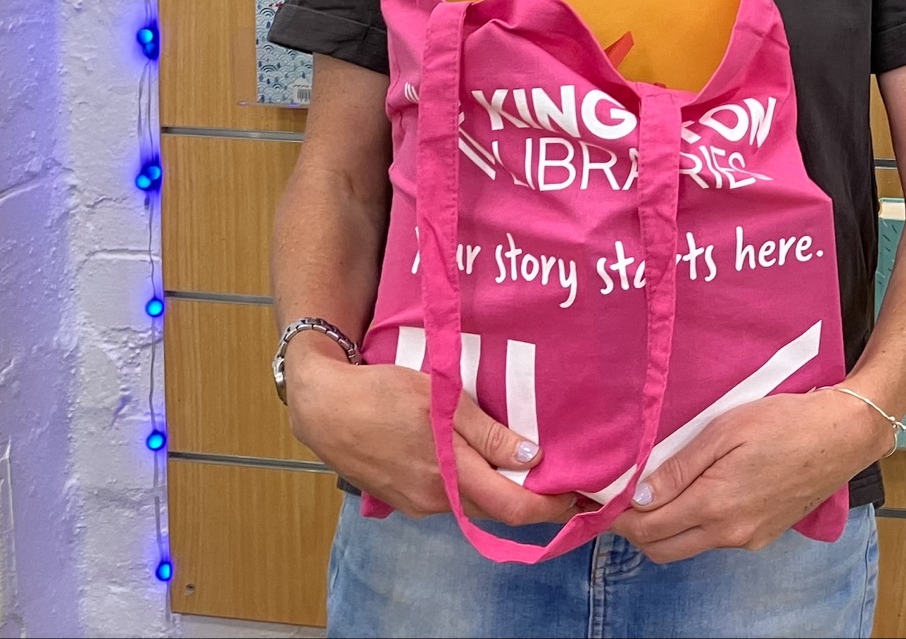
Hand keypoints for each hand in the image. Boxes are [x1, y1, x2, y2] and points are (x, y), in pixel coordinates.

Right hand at [285, 337, 574, 524]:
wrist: (324, 408)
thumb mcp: (440, 401)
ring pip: (476, 506)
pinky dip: (478, 488)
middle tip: (567, 477)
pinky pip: (454, 499)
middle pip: (499, 511)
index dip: (553, 506)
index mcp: (450, 475)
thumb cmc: (383, 394)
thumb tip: (531, 457)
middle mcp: (437, 500)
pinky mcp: (406, 497)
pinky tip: (487, 464)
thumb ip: (486, 433)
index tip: (581, 495)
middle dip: (536, 500)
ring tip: (533, 467)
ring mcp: (419, 503)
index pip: (515, 507)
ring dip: (506, 493)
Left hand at [610, 387, 890, 562]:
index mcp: (715, 505)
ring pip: (688, 547)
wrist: (843, 435)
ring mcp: (749, 538)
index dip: (619, 517)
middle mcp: (729, 533)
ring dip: (664, 530)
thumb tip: (641, 496)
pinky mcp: (764, 535)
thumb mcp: (725, 430)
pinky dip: (694, 527)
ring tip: (656, 493)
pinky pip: (715, 540)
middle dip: (635, 530)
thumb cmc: (784, 421)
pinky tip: (696, 495)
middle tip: (623, 499)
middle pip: (662, 549)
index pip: (648, 528)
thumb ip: (680, 467)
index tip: (603, 499)